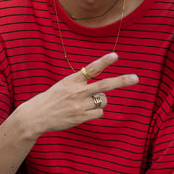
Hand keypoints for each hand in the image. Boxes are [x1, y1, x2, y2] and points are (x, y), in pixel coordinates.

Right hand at [16, 53, 140, 133]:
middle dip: (121, 81)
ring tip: (86, 102)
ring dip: (101, 100)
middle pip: (104, 85)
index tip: (116, 56)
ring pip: (104, 100)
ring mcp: (79, 106)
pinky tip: (85, 111)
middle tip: (136, 78)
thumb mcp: (64, 84)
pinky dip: (97, 111)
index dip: (103, 62)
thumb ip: (81, 82)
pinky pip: (99, 112)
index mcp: (71, 80)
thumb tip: (103, 88)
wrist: (37, 116)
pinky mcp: (80, 117)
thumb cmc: (53, 98)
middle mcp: (76, 92)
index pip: (90, 69)